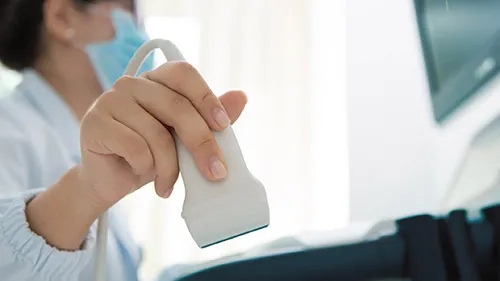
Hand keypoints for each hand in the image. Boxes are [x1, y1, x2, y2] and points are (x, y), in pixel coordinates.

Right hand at [80, 61, 246, 208]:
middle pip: (176, 106)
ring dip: (170, 167)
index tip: (224, 126)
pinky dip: (146, 169)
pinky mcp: (94, 123)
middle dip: (202, 143)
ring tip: (168, 184)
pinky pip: (135, 148)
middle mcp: (131, 84)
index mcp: (155, 80)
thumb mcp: (184, 139)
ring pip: (157, 133)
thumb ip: (209, 119)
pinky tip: (142, 176)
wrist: (111, 182)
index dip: (206, 97)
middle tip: (215, 172)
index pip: (184, 74)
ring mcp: (110, 100)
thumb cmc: (150, 156)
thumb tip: (241, 96)